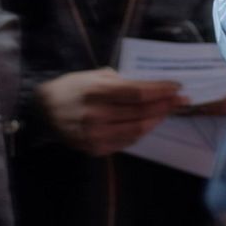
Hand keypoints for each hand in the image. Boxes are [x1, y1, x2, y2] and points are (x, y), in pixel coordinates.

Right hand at [36, 68, 185, 155]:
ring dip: (157, 120)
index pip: (138, 93)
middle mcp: (96, 116)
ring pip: (137, 130)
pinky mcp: (95, 149)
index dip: (161, 90)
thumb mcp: (94, 76)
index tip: (177, 87)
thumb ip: (121, 81)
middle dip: (165, 105)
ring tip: (169, 111)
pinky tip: (150, 123)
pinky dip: (141, 132)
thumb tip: (151, 86)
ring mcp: (95, 136)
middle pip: (141, 112)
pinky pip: (126, 142)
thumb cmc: (72, 88)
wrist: (43, 112)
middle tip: (182, 100)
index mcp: (96, 92)